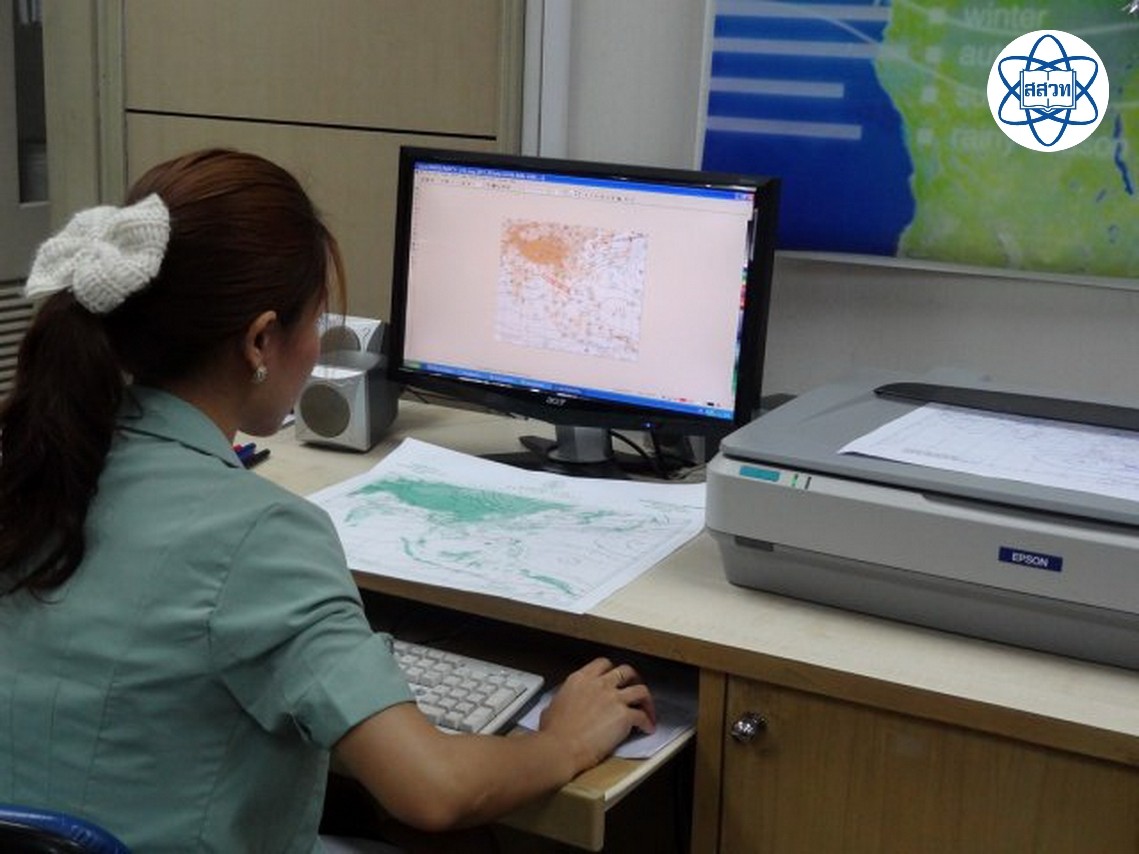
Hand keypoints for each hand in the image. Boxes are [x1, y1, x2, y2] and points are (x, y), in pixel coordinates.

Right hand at [537, 657, 656, 772]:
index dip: (611, 670)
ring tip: (648, 709)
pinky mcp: (624, 716)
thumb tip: (563, 704)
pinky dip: (647, 722)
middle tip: (634, 687)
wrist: (561, 747)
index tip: (614, 678)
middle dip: (633, 678)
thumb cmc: (553, 732)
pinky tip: (647, 728)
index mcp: (580, 679)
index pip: (602, 664)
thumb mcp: (552, 706)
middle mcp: (599, 684)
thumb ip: (563, 699)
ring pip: (640, 690)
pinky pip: (643, 716)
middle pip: (625, 671)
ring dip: (646, 700)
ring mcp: (614, 698)